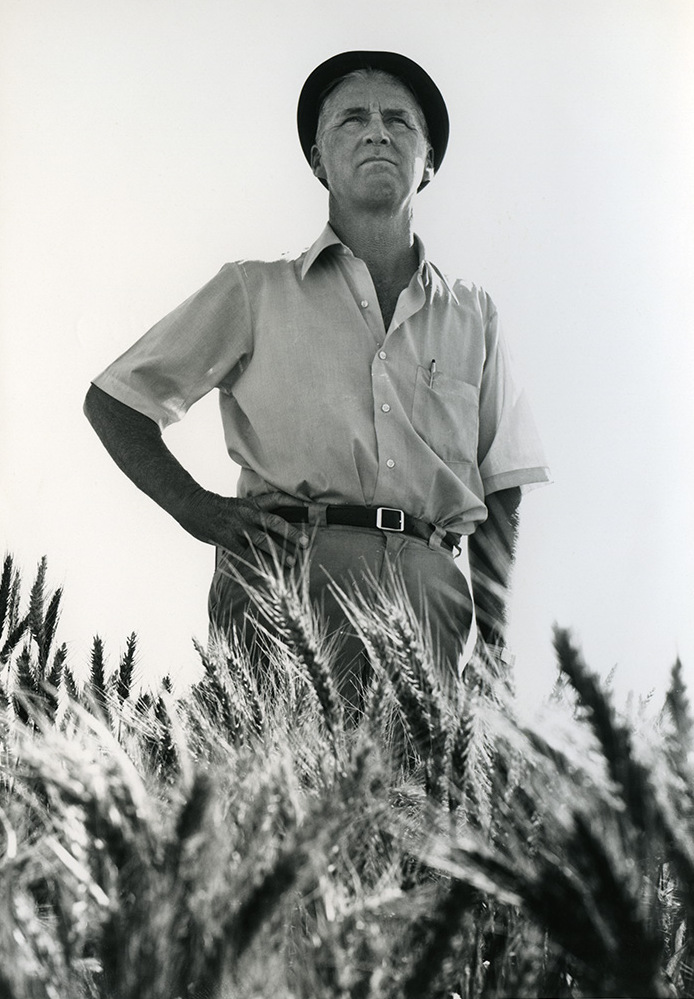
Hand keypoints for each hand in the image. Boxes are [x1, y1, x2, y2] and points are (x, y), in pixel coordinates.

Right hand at [179, 489, 308, 562]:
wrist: (192, 506)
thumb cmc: (217, 508)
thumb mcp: (238, 505)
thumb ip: (254, 514)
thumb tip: (273, 525)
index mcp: (251, 504)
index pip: (277, 500)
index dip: (294, 503)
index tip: (311, 509)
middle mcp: (247, 514)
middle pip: (274, 522)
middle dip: (291, 533)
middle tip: (305, 543)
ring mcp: (237, 527)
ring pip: (262, 540)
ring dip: (278, 552)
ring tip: (291, 562)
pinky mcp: (227, 539)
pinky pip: (244, 553)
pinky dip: (256, 563)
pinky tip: (267, 572)